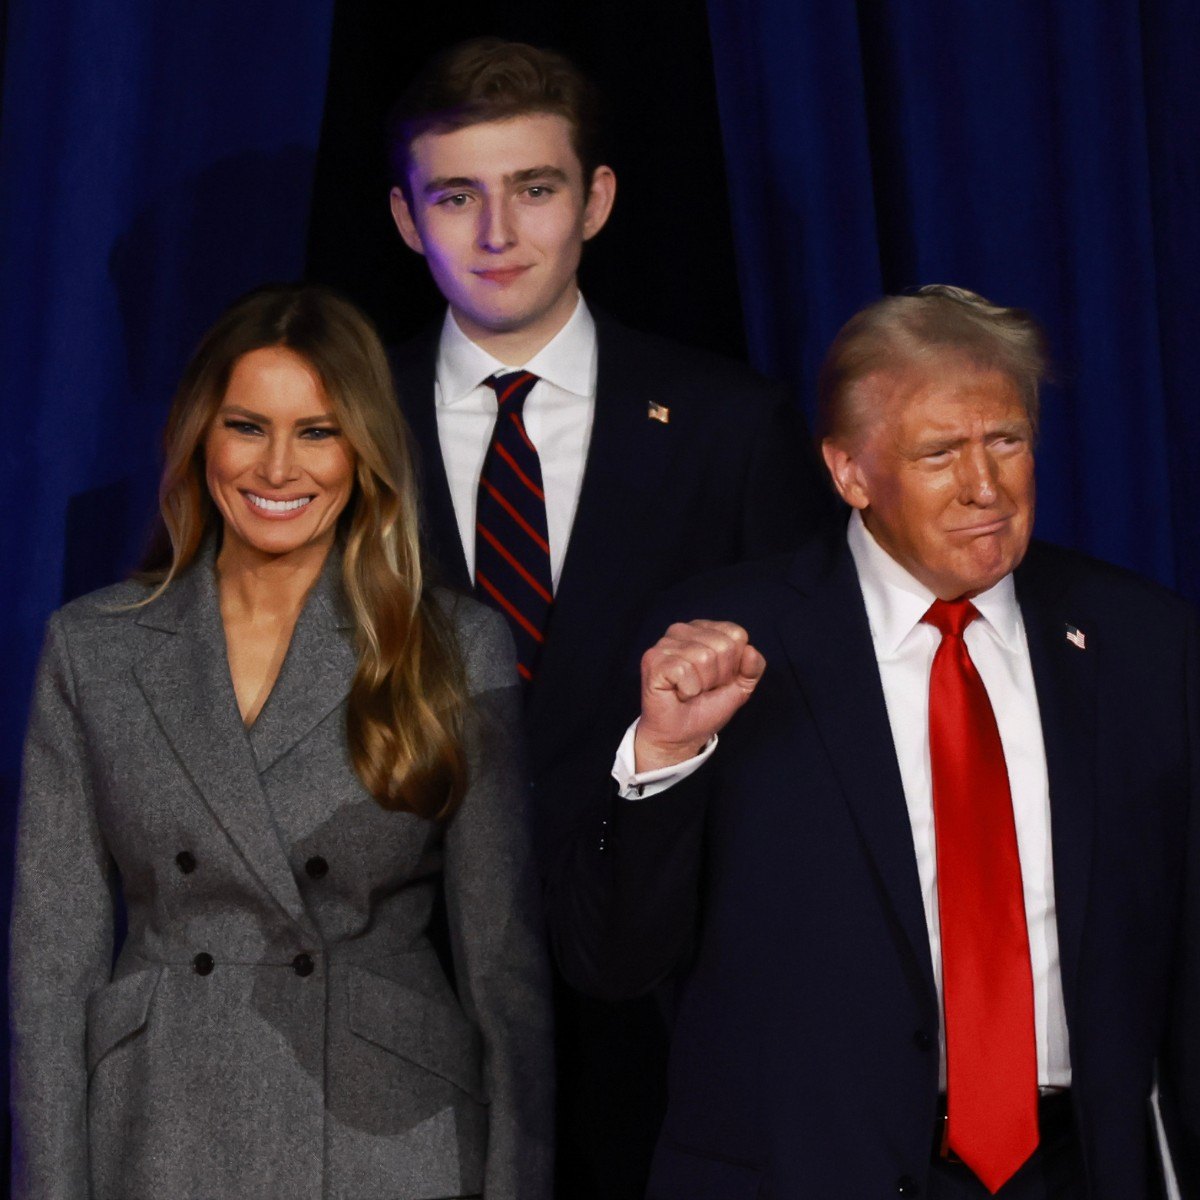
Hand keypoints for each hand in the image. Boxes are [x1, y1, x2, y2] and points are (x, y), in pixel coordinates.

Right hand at [634, 620, 764, 772]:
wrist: (681, 736)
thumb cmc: (706, 708)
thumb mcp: (741, 687)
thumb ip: (753, 667)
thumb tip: (751, 650)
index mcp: (704, 629)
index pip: (737, 634)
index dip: (734, 664)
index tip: (719, 679)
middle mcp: (682, 630)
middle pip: (723, 646)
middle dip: (719, 676)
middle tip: (703, 688)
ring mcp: (665, 643)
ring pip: (704, 657)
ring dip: (702, 685)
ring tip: (689, 691)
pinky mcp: (652, 659)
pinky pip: (684, 671)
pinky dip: (687, 690)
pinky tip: (677, 693)